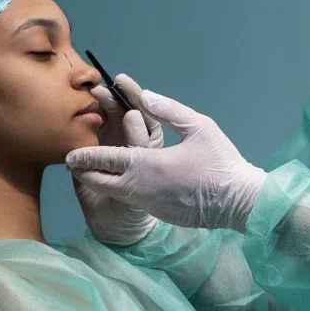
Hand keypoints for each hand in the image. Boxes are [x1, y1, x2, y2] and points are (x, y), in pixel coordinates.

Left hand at [66, 90, 266, 231]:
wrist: (240, 202)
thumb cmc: (221, 161)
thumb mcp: (198, 126)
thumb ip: (167, 110)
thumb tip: (143, 95)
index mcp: (148, 165)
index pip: (107, 160)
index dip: (86, 157)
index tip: (69, 155)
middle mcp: (142, 189)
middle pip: (102, 184)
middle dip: (85, 174)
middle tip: (73, 167)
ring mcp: (150, 206)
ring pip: (117, 194)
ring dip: (104, 182)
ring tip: (95, 172)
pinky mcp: (160, 215)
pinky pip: (135, 201)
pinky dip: (125, 191)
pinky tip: (128, 183)